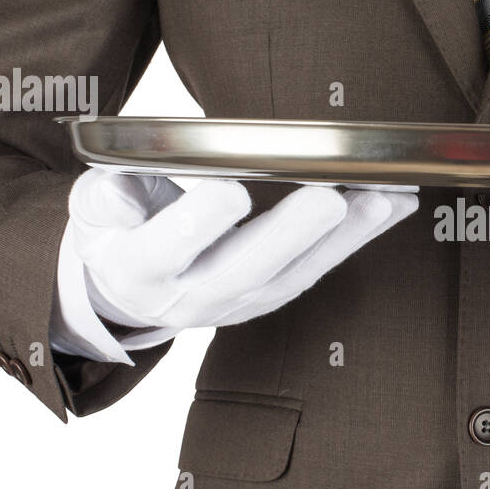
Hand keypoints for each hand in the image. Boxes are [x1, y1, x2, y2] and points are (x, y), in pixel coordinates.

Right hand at [67, 170, 416, 329]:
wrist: (133, 292)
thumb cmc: (118, 233)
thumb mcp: (92, 213)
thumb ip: (104, 199)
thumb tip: (118, 187)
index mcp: (140, 270)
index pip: (167, 250)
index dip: (197, 224)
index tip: (230, 190)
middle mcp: (195, 296)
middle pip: (247, 269)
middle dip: (292, 235)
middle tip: (329, 199)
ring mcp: (243, 301)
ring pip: (297, 273)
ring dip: (345, 237)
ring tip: (384, 199)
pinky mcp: (277, 294)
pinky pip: (322, 266)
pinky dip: (361, 236)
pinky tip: (397, 203)